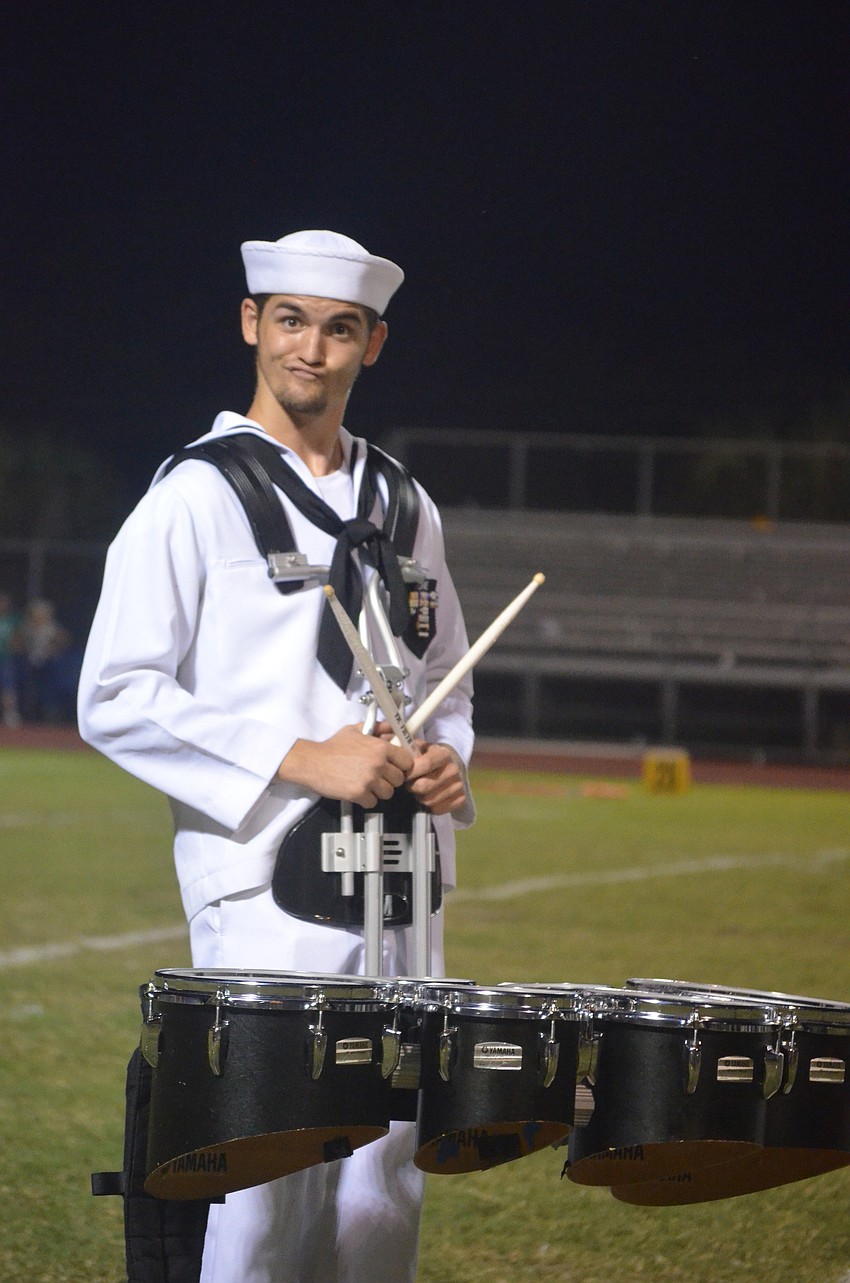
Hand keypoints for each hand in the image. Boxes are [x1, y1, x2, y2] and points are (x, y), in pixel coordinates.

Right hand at [278, 724, 413, 807]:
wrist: (312, 762)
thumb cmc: (333, 745)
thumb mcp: (356, 730)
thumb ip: (377, 728)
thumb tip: (392, 728)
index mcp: (380, 747)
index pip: (407, 761)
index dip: (401, 766)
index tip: (394, 767)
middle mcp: (378, 763)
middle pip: (399, 779)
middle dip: (390, 779)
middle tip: (378, 777)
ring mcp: (369, 780)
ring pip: (388, 793)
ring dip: (379, 791)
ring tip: (367, 785)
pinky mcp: (359, 794)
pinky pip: (373, 802)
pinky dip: (366, 800)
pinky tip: (358, 792)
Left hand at [404, 740, 468, 815]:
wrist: (448, 768)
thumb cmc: (428, 758)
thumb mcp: (418, 748)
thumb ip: (404, 746)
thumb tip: (387, 740)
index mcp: (443, 754)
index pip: (426, 764)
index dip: (410, 772)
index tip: (402, 775)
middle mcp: (454, 769)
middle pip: (425, 786)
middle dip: (412, 787)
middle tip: (408, 785)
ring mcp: (459, 785)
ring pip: (429, 800)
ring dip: (419, 798)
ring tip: (417, 791)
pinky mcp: (461, 799)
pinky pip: (438, 809)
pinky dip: (429, 807)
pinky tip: (427, 798)